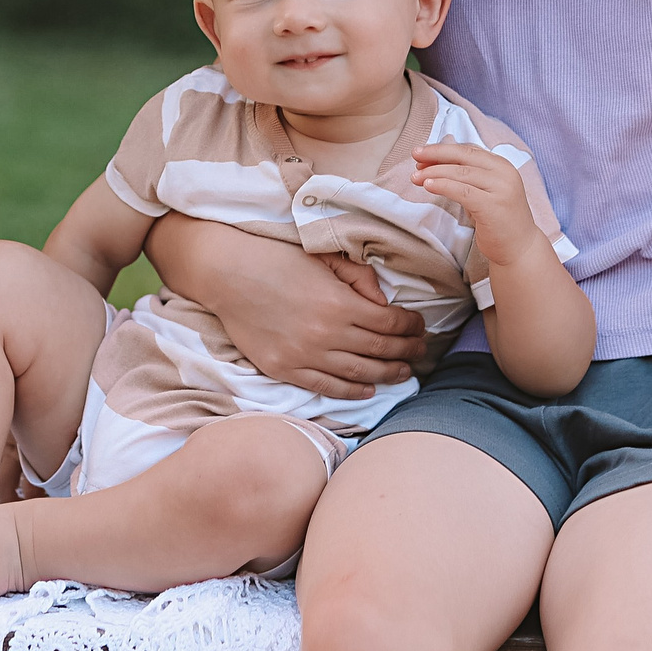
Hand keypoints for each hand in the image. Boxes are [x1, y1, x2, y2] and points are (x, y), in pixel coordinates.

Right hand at [145, 212, 426, 398]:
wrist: (230, 275)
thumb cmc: (279, 260)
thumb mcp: (325, 259)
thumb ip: (360, 279)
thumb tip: (385, 303)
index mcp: (340, 304)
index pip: (391, 322)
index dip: (411, 326)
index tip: (420, 326)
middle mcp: (327, 335)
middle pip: (381, 351)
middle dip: (407, 351)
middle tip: (422, 352)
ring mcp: (306, 356)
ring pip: (359, 374)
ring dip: (387, 374)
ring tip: (404, 372)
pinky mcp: (285, 369)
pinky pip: (326, 387)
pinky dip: (352, 391)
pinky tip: (368, 389)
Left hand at [412, 142, 542, 264]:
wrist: (520, 249)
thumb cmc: (499, 221)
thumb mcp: (486, 192)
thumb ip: (470, 177)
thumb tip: (436, 165)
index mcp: (502, 165)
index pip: (468, 150)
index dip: (443, 150)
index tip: (422, 153)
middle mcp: (504, 173)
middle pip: (463, 156)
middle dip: (436, 154)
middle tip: (415, 155)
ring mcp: (501, 189)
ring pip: (461, 173)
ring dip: (434, 172)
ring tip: (415, 176)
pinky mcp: (493, 206)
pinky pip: (463, 191)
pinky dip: (443, 186)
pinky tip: (428, 186)